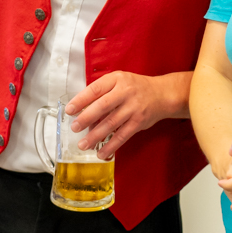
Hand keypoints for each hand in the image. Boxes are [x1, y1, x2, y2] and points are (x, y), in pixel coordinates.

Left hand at [66, 71, 180, 159]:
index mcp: (117, 79)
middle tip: (74, 127)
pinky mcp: (139, 122)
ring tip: (83, 144)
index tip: (69, 110)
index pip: (96, 89)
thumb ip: (103, 93)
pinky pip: (123, 135)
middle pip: (103, 106)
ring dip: (95, 135)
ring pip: (111, 123)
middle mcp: (125, 92)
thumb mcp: (119, 81)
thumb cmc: (135, 88)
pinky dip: (111, 145)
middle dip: (86, 118)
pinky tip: (101, 152)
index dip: (81, 100)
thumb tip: (83, 112)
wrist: (162, 94)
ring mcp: (133, 107)